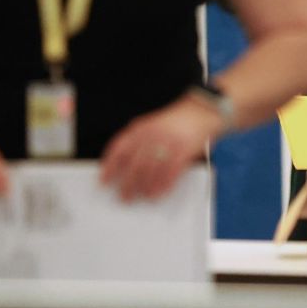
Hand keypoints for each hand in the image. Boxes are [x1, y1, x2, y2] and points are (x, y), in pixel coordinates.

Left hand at [100, 95, 221, 201]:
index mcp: (141, 127)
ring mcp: (168, 142)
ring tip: (143, 197)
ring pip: (151, 170)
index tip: (103, 180)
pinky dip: (163, 185)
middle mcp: (152, 134)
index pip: (119, 148)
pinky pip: (170, 172)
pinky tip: (159, 193)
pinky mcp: (184, 149)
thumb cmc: (176, 122)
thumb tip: (126, 168)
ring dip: (145, 187)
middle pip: (134, 164)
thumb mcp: (153, 125)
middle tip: (124, 196)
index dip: (109, 166)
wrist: (202, 110)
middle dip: (127, 183)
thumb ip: (141, 141)